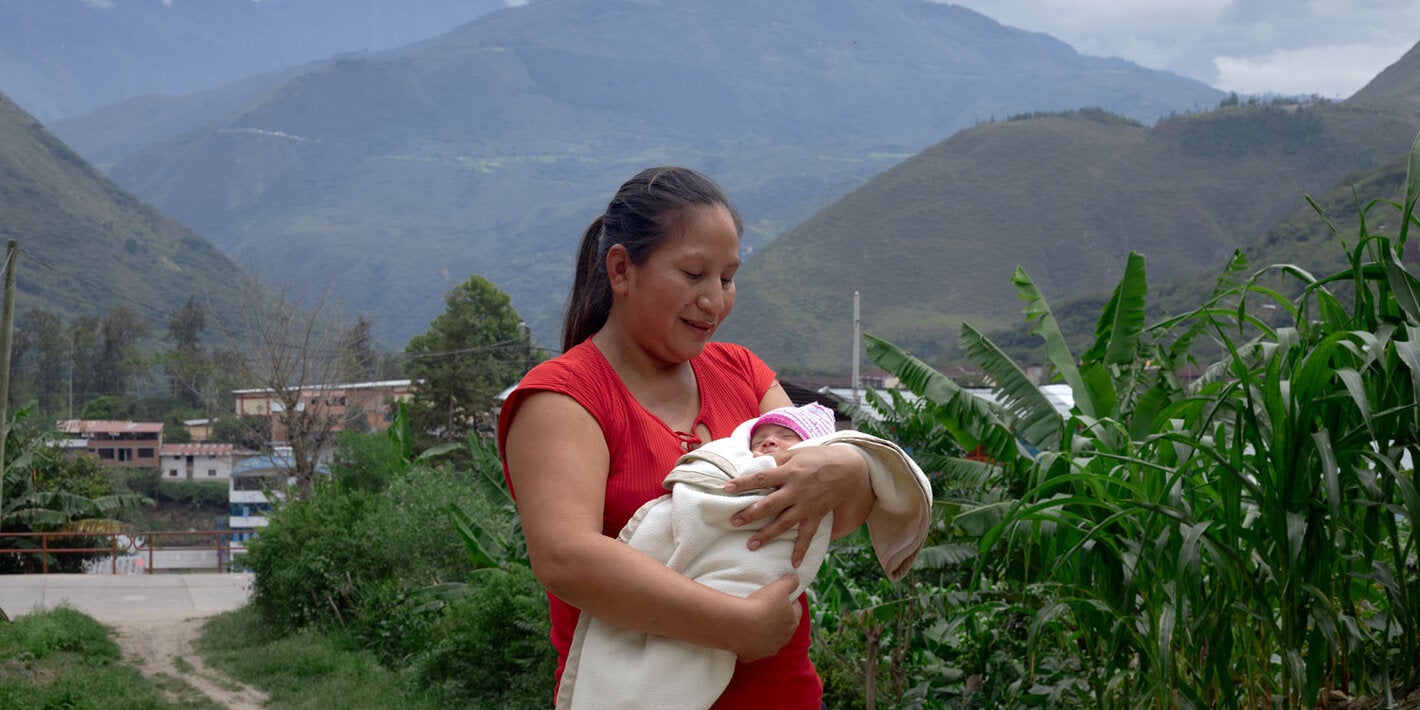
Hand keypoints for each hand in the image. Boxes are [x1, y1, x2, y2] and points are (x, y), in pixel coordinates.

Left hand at [724, 444, 871, 565]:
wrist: (848, 470)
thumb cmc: (818, 458)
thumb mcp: (796, 452)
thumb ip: (775, 457)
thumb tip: (752, 458)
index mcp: (789, 472)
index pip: (761, 478)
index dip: (744, 482)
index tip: (727, 488)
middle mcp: (796, 490)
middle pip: (770, 504)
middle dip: (751, 513)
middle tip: (733, 521)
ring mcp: (806, 505)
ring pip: (784, 523)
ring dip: (767, 534)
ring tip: (751, 545)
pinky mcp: (816, 515)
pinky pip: (807, 535)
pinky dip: (801, 550)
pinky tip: (793, 564)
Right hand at [733, 575, 801, 661]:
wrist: (740, 624)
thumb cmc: (762, 604)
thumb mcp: (780, 587)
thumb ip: (790, 582)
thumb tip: (796, 579)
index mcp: (792, 623)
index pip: (796, 609)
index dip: (789, 601)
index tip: (781, 595)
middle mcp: (783, 639)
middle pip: (783, 626)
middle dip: (777, 618)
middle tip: (766, 607)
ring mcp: (768, 649)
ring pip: (768, 639)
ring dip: (764, 631)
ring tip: (753, 620)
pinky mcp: (752, 655)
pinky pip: (752, 648)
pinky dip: (749, 642)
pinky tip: (743, 633)